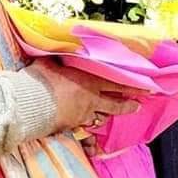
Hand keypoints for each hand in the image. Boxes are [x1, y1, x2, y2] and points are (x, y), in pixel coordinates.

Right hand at [26, 58, 140, 134]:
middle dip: (127, 107)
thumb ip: (58, 59)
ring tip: (106, 115)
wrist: (31, 103)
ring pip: (99, 119)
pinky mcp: (71, 127)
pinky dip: (86, 126)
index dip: (132, 88)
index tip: (146, 90)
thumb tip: (56, 50)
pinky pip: (83, 127)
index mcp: (89, 82)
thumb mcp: (51, 63)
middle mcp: (90, 100)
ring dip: (104, 117)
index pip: (117, 85)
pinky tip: (83, 124)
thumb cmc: (42, 80)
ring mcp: (81, 116)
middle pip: (114, 106)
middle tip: (137, 107)